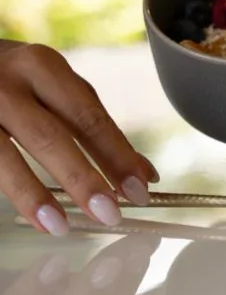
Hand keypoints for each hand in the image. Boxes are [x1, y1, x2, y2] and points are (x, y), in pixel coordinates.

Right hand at [0, 41, 158, 235]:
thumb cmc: (15, 80)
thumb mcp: (53, 87)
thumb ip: (92, 124)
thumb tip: (143, 172)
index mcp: (43, 67)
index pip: (88, 117)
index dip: (116, 155)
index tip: (141, 188)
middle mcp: (7, 84)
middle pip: (50, 137)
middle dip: (83, 179)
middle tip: (111, 213)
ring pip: (6, 156)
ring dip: (38, 195)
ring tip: (64, 227)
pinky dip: (15, 194)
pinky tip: (36, 218)